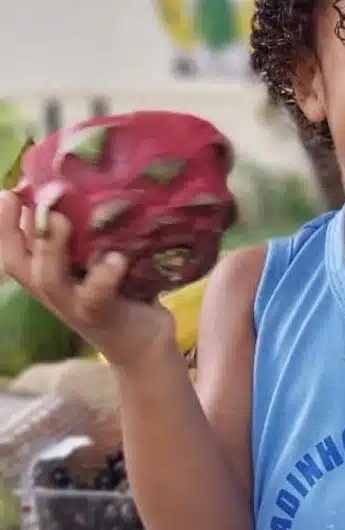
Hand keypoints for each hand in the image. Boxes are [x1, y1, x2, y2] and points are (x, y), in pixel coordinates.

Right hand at [0, 191, 175, 369]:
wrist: (145, 343)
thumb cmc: (119, 291)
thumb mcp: (95, 258)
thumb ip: (83, 230)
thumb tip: (76, 186)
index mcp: (45, 272)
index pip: (10, 247)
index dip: (2, 222)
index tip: (8, 191)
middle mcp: (53, 289)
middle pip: (16, 262)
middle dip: (9, 230)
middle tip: (15, 197)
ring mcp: (74, 305)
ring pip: (48, 279)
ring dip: (51, 248)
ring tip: (62, 221)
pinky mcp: (103, 315)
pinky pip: (97, 295)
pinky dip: (104, 277)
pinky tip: (115, 259)